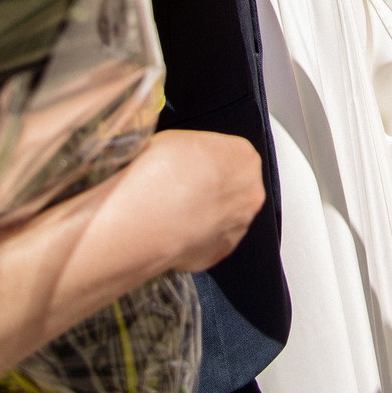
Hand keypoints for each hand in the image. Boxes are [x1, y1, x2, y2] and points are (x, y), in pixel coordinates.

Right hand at [111, 129, 265, 272]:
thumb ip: (195, 149)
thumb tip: (186, 155)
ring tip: (170, 210)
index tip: (189, 164)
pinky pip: (208, 241)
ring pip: (221, 215)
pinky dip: (192, 237)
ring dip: (202, 213)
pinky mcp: (221, 253)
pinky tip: (170, 230)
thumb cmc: (157, 178)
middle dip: (209, 188)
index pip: (231, 153)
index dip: (205, 160)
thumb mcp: (175, 139)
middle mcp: (249, 193)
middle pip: (232, 185)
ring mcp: (238, 226)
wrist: (141, 221)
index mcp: (243, 157)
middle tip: (179, 187)